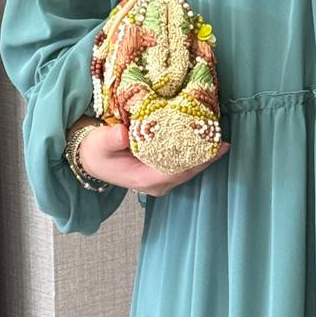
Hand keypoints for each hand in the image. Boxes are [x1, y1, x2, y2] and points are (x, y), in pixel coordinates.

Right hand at [70, 118, 229, 195]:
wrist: (92, 159)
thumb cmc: (96, 151)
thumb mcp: (97, 144)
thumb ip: (110, 139)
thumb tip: (123, 133)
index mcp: (144, 179)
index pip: (176, 171)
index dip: (196, 160)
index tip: (211, 147)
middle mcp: (157, 183)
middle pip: (187, 171)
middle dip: (205, 157)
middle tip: (223, 141)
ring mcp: (161, 179)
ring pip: (188, 169)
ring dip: (203, 155)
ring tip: (218, 138)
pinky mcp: (163, 171)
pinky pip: (183, 164)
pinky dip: (195, 153)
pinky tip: (205, 140)